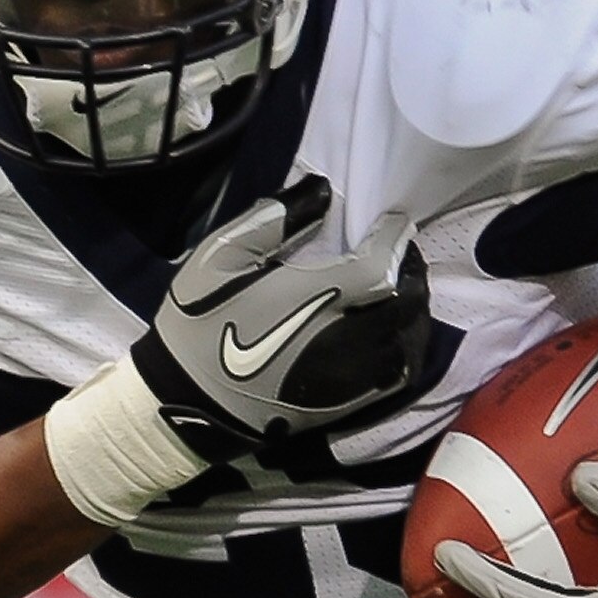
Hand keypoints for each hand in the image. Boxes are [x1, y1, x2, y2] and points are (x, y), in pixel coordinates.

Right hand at [46, 185, 432, 525]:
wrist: (184, 406)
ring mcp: (352, 375)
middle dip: (410, 269)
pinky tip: (392, 332)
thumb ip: (274, 219)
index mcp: (316, 296)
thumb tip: (323, 191)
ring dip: (413, 308)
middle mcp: (346, 337)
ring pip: (411, 336)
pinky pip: (399, 373)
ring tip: (399, 290)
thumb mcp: (218, 259)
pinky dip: (406, 345)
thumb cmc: (197, 326)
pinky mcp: (348, 403)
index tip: (392, 222)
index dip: (395, 238)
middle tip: (397, 253)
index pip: (383, 262)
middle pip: (409, 299)